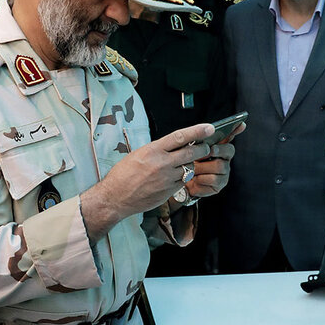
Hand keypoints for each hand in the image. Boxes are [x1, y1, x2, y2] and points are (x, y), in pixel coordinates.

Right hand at [82, 123, 213, 239]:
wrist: (116, 197)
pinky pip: (183, 181)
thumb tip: (173, 145)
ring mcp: (167, 179)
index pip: (180, 137)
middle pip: (191, 153)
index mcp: (153, 150)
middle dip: (202, 148)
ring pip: (189, 168)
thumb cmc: (123, 175)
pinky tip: (177, 176)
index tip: (209, 128)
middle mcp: (162, 164)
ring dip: (192, 164)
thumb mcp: (138, 154)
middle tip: (205, 146)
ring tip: (187, 162)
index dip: (197, 131)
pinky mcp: (169, 192)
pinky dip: (183, 177)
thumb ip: (157, 150)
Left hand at [186, 121, 242, 198]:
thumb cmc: (185, 164)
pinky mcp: (219, 185)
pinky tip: (195, 180)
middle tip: (209, 150)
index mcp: (218, 148)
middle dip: (218, 149)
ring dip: (203, 167)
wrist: (179, 184)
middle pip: (229, 150)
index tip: (241, 124)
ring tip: (193, 169)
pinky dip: (201, 179)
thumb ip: (197, 142)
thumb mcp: (188, 151)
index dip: (236, 130)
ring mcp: (223, 173)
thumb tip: (202, 134)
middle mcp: (224, 159)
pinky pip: (214, 180)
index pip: (229, 136)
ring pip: (219, 166)